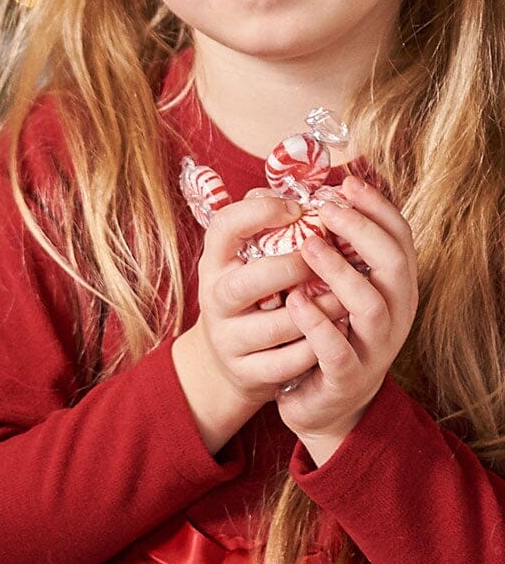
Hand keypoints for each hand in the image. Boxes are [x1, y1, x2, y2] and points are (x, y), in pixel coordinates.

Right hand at [172, 189, 344, 452]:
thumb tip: (301, 191)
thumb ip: (266, 226)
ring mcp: (229, 339)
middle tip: (325, 257)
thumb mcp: (246, 258)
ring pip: (276, 327)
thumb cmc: (251, 295)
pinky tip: (342, 332)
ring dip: (319, 310)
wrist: (229, 361)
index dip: (259, 213)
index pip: (224, 227)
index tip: (296, 208)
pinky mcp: (247, 373)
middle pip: (247, 283)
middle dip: (292, 268)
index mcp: (214, 261)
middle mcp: (215, 299)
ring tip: (349, 295)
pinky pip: (289, 362)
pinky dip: (319, 347)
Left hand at [275, 174, 418, 463]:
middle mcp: (393, 315)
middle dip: (363, 230)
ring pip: (370, 305)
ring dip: (340, 271)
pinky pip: (336, 350)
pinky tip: (293, 300)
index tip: (348, 182)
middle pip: (395, 265)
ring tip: (308, 246)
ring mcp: (374, 348)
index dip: (379, 208)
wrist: (322, 404)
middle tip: (327, 208)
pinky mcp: (346, 377)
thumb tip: (296, 191)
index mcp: (393, 288)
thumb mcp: (335, 287)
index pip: (400, 239)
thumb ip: (330, 245)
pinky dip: (317, 323)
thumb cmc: (327, 332)